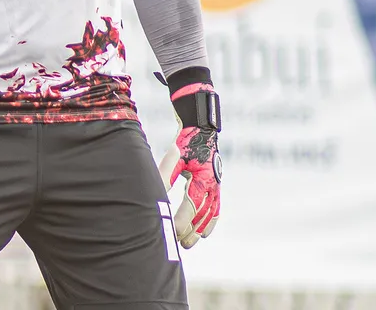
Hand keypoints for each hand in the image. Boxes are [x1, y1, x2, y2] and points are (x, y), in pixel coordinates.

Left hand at [159, 125, 220, 248]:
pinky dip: (211, 222)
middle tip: (175, 242)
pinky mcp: (215, 187)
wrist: (202, 131)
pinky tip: (204, 234)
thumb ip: (168, 172)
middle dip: (189, 230)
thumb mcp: (176, 155)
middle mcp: (212, 185)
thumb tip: (159, 190)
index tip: (171, 231)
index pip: (192, 205)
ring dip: (199, 230)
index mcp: (202, 178)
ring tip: (188, 244)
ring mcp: (216, 186)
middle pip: (201, 214)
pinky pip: (216, 209)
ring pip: (210, 214)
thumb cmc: (186, 143)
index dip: (182, 220)